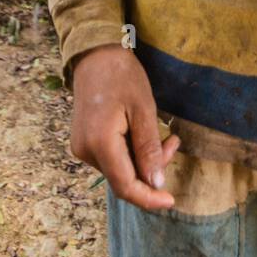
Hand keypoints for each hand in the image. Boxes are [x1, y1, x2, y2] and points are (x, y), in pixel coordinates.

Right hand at [70, 44, 180, 209]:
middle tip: (174, 144)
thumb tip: (156, 184)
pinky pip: (112, 158)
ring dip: (144, 159)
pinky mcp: (84, 142)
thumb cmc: (122, 76)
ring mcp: (82, 147)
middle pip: (123, 178)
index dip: (148, 198)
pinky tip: (144, 134)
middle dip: (152, 170)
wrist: (95, 55)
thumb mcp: (143, 109)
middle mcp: (86, 151)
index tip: (170, 202)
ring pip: (119, 168)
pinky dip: (132, 152)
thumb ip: (149, 148)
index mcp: (99, 143)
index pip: (125, 186)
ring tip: (166, 136)